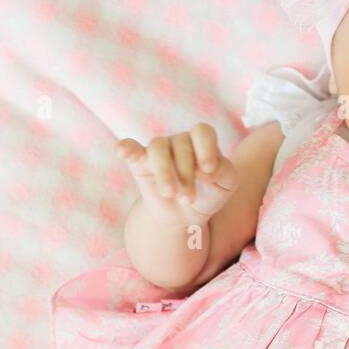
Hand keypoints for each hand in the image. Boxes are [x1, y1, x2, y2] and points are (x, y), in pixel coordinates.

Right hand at [116, 124, 239, 232]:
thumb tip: (206, 168)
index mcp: (202, 142)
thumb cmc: (209, 195)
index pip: (202, 132)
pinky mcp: (140, 162)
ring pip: (157, 148)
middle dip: (186, 173)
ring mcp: (159, 150)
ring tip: (169, 194)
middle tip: (188, 199)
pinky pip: (130, 148)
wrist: (186, 216)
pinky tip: (122, 152)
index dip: (205, 148)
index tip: (208, 170)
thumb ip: (225, 172)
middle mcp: (180, 141)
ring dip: (164, 172)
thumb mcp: (226, 186)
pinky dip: (126, 148)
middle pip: (181, 144)